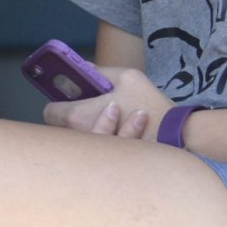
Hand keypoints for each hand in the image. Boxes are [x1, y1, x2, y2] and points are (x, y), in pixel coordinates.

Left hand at [43, 67, 172, 140]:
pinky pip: (92, 147)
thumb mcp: (126, 77)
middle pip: (60, 127)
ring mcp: (93, 151)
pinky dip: (98, 138)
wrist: (175, 133)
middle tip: (88, 104)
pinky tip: (115, 128)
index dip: (57, 102)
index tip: (69, 96)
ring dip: (84, 126)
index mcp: (79, 116)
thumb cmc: (149, 104)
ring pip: (76, 138)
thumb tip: (83, 68)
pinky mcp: (106, 158)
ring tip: (105, 115)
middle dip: (69, 114)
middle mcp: (81, 137)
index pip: (50, 112)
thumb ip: (99, 71)